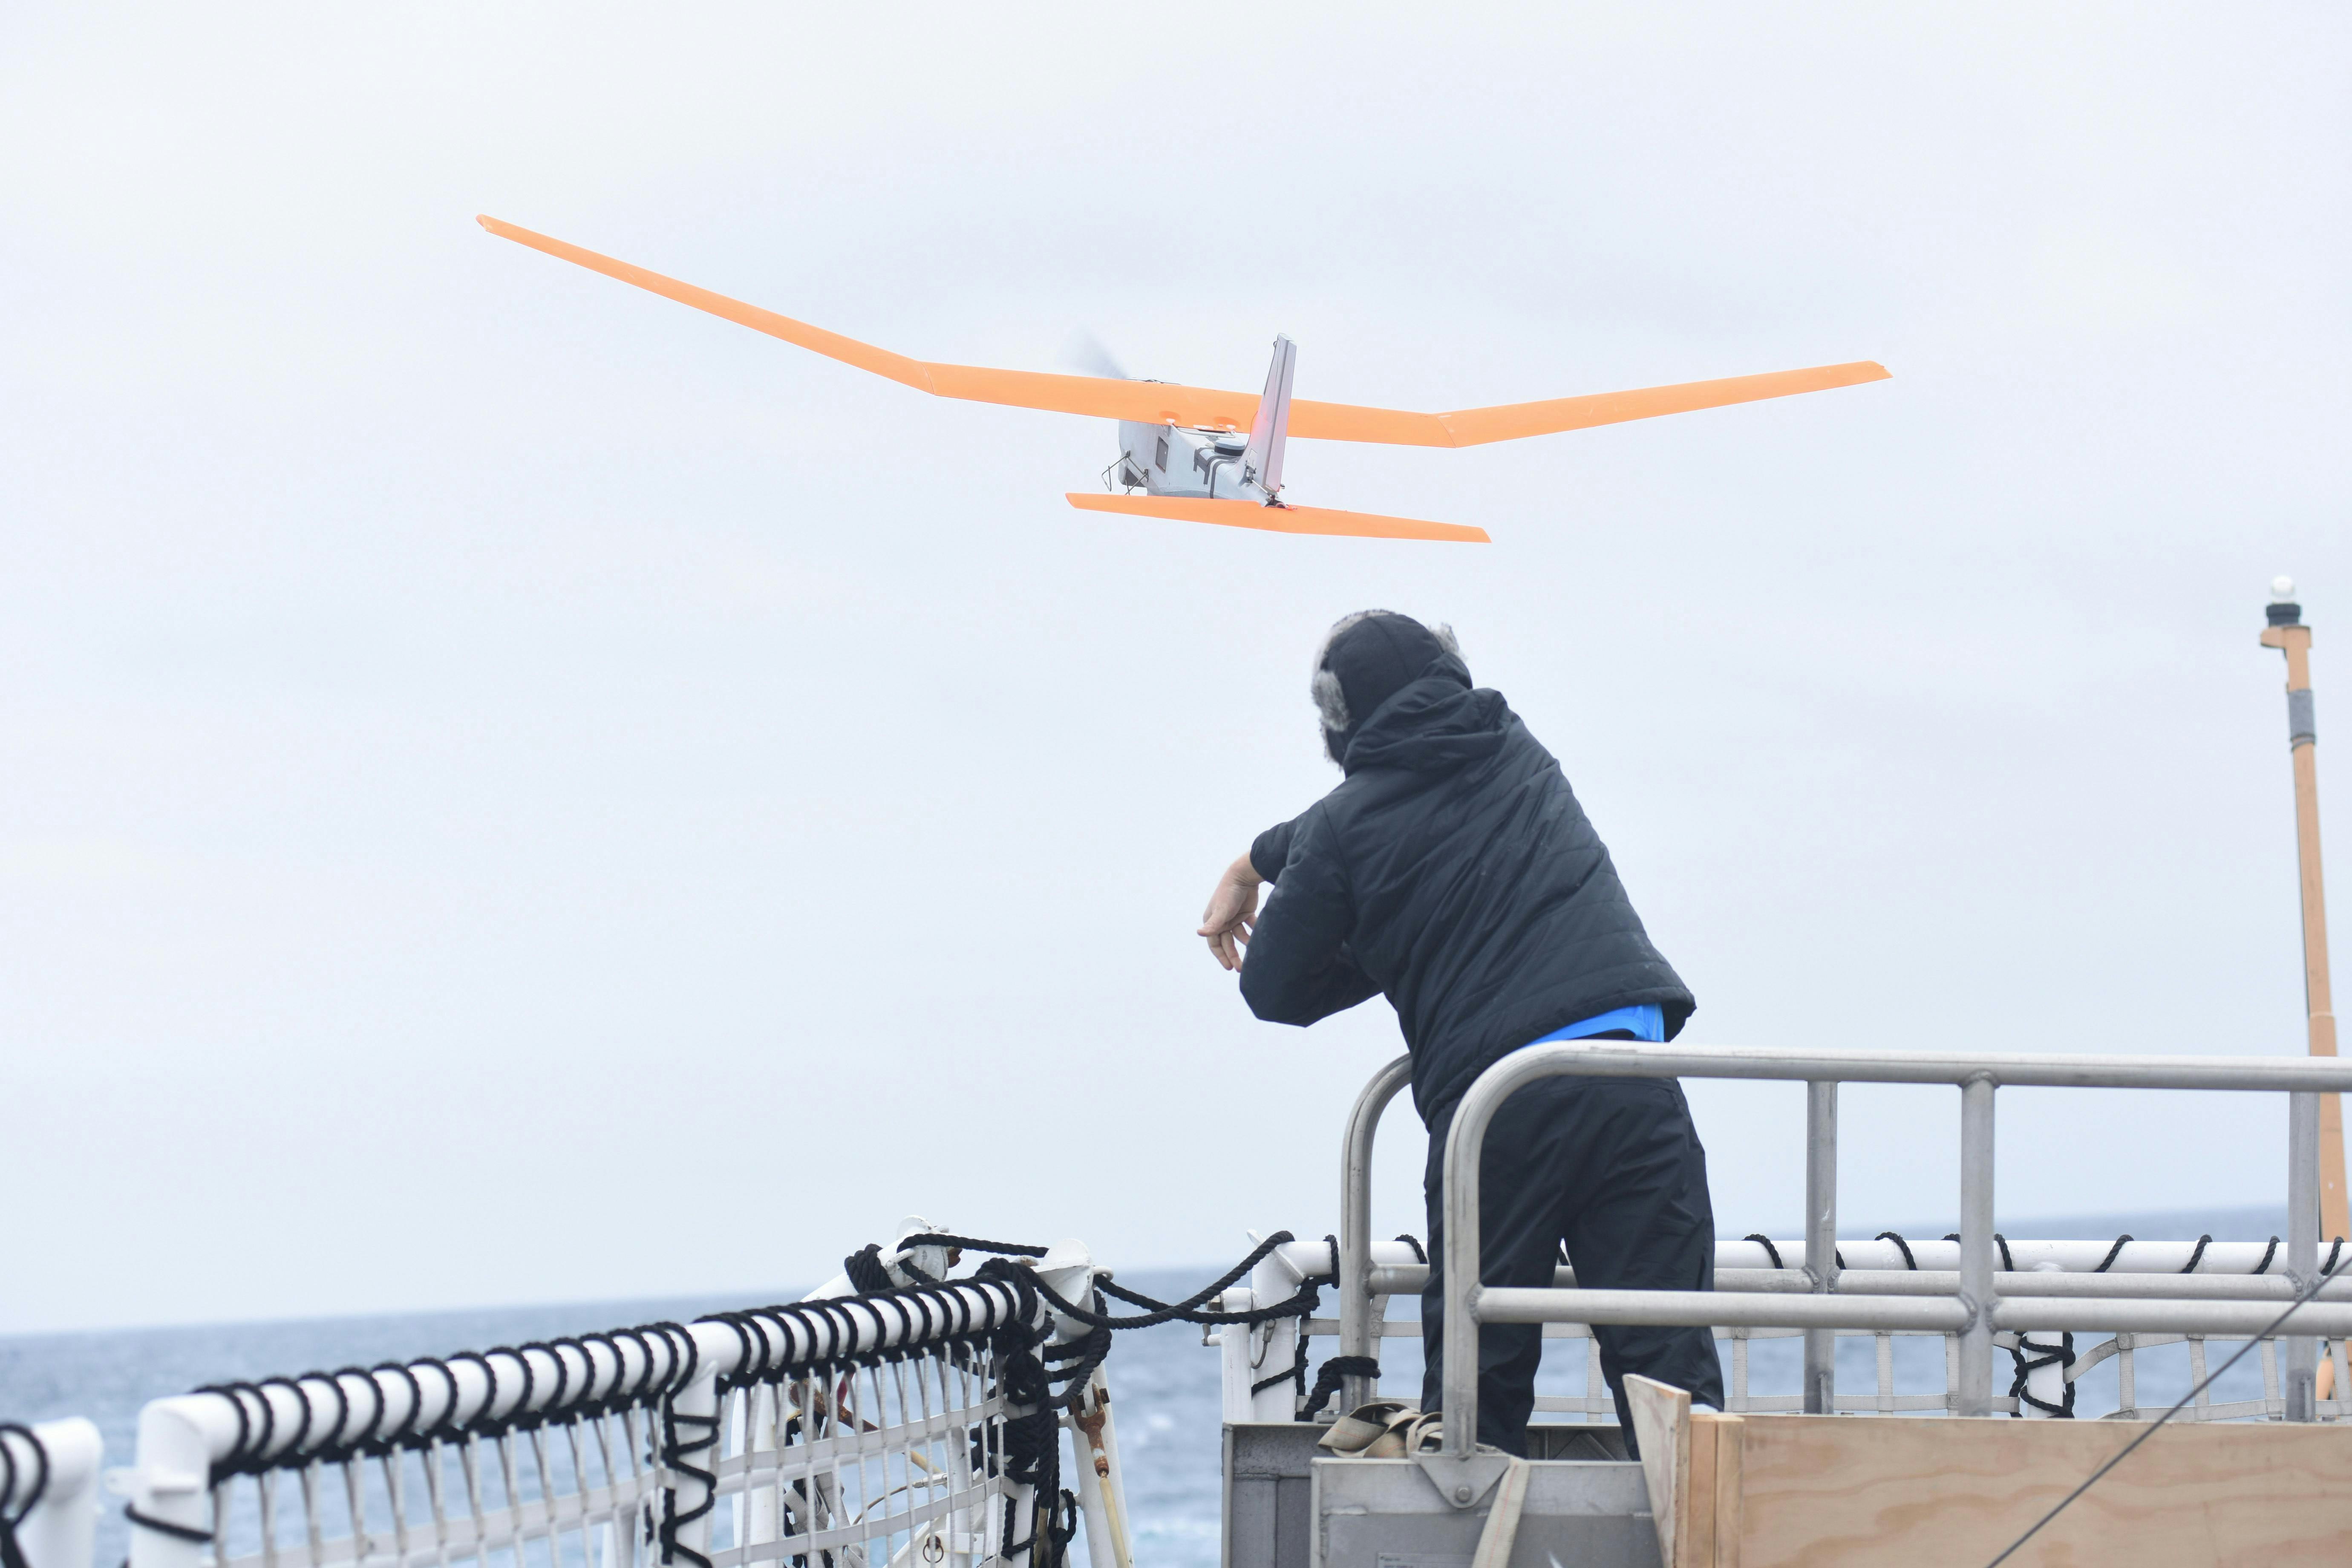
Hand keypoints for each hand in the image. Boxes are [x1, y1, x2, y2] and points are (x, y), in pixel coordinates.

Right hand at [1198, 853, 1262, 971]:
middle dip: (1233, 955)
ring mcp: (1233, 917)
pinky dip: (1254, 931)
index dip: (1221, 956)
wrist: (1244, 875)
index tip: (1229, 968)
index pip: (1215, 944)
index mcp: (1212, 921)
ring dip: (1246, 943)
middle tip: (1240, 968)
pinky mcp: (1245, 913)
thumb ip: (1213, 924)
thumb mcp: (1221, 911)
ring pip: (1240, 936)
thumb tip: (1199, 933)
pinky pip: (1250, 926)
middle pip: (1228, 942)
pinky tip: (1261, 937)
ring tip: (1253, 950)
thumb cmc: (1229, 893)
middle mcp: (1222, 920)